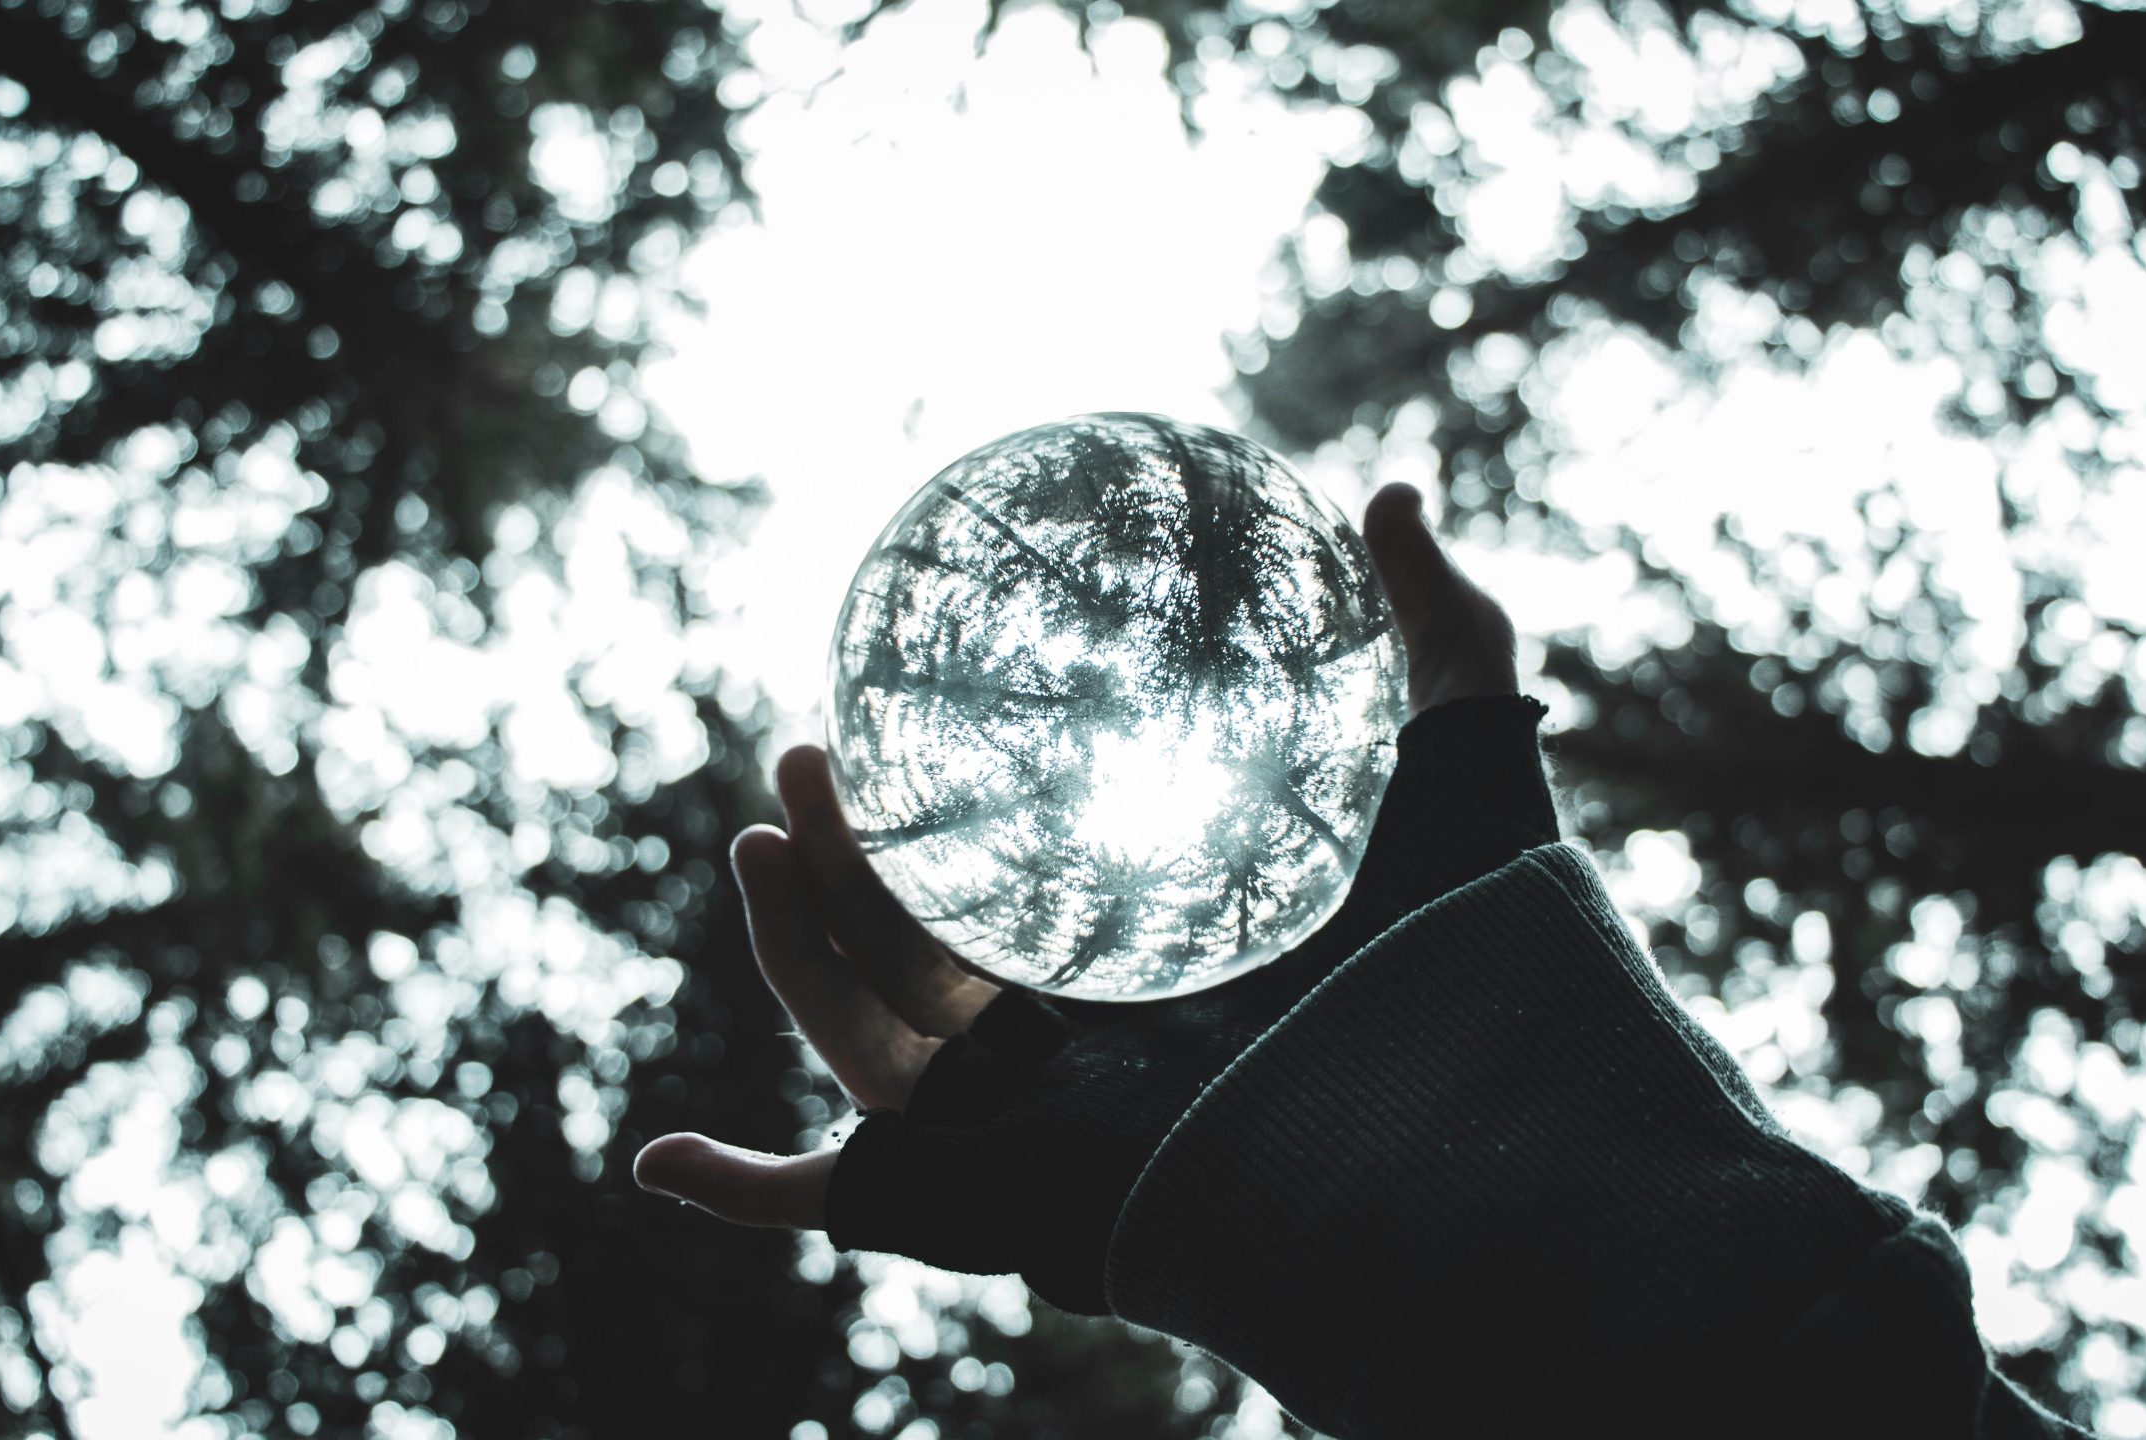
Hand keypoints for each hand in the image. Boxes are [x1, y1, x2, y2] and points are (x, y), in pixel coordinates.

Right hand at [633, 483, 1544, 1305]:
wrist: (1466, 1120)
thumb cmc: (1478, 954)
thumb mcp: (1463, 755)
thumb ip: (1436, 625)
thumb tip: (1392, 489)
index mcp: (1180, 958)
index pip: (1033, 888)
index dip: (947, 814)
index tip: (889, 722)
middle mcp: (1106, 1044)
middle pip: (929, 953)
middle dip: (847, 859)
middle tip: (807, 754)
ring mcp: (1046, 1121)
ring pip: (876, 1032)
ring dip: (797, 940)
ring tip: (772, 817)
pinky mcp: (1004, 1189)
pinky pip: (857, 1194)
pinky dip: (751, 1192)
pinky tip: (667, 1158)